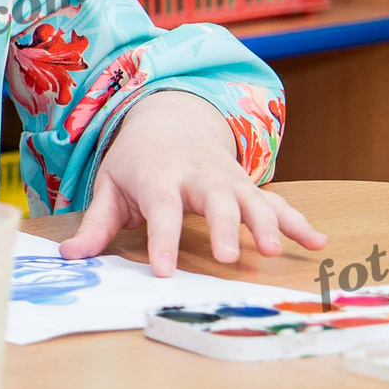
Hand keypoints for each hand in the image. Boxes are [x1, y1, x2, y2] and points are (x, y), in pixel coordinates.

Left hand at [55, 91, 326, 274]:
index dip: (162, 240)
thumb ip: (95, 225)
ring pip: (252, 199)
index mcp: (158, 177)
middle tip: (231, 258)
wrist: (171, 116)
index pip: (161, 210)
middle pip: (215, 200)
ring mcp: (228, 180)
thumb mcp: (110, 186)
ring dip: (266, 224)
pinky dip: (298, 222)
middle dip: (224, 228)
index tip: (164, 271)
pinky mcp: (248, 186)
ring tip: (273, 251)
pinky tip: (319, 243)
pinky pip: (278, 203)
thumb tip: (69, 258)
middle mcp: (198, 176)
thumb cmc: (136, 162)